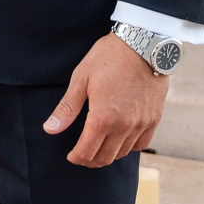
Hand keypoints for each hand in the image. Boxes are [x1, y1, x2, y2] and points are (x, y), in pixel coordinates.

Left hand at [42, 32, 167, 165]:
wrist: (143, 43)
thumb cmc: (108, 57)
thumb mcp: (81, 78)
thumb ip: (67, 108)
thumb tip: (49, 129)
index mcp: (103, 117)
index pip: (87, 151)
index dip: (76, 157)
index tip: (71, 155)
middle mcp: (124, 125)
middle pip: (105, 157)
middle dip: (90, 160)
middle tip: (82, 154)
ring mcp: (141, 123)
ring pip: (123, 153)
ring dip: (108, 154)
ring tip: (99, 146)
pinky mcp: (154, 118)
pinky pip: (142, 144)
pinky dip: (129, 146)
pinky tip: (121, 139)